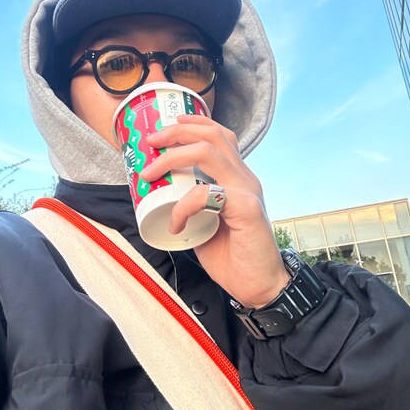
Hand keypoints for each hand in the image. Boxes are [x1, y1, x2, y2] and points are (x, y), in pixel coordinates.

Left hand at [139, 114, 288, 307]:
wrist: (259, 286)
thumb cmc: (233, 256)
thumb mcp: (206, 222)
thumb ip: (192, 204)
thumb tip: (159, 195)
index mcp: (237, 178)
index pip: (220, 136)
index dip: (194, 124)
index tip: (165, 128)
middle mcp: (244, 178)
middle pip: (212, 136)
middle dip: (177, 132)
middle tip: (150, 141)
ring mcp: (247, 191)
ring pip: (208, 153)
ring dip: (173, 158)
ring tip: (150, 173)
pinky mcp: (247, 208)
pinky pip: (206, 194)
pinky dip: (182, 206)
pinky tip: (175, 224)